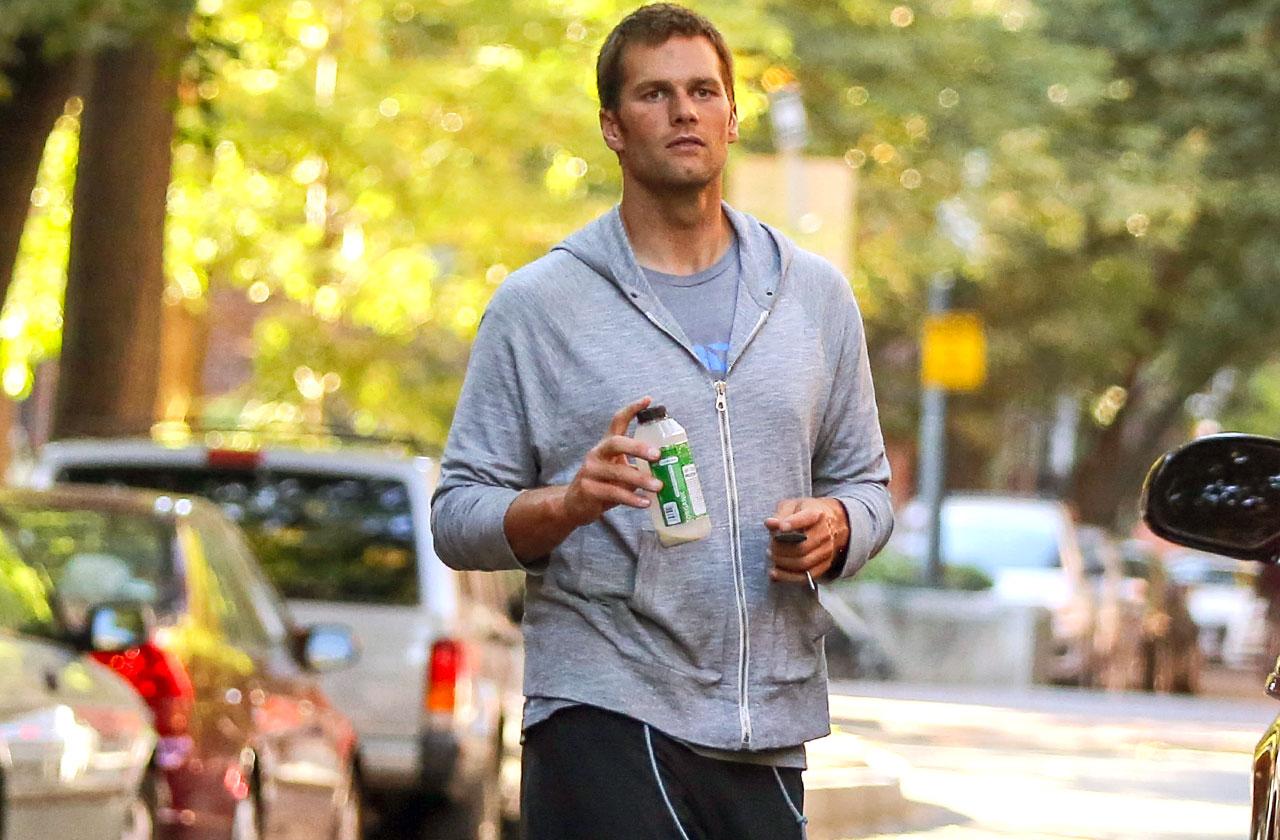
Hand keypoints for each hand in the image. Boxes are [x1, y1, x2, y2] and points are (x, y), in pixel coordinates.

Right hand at [561, 397, 664, 527]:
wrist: (575, 505)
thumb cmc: (604, 485)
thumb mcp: (619, 471)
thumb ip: (637, 467)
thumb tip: (668, 470)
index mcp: (606, 446)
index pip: (617, 421)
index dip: (632, 409)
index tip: (649, 400)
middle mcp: (596, 454)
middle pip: (616, 443)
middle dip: (637, 447)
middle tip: (657, 455)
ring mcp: (590, 471)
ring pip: (618, 472)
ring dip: (641, 479)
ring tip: (658, 486)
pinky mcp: (588, 490)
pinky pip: (614, 493)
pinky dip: (632, 498)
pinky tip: (645, 502)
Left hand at [764, 498, 849, 584]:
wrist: (830, 522)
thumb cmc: (805, 512)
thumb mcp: (792, 506)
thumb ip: (780, 514)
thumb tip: (770, 523)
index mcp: (816, 514)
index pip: (806, 518)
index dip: (793, 523)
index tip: (781, 527)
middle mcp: (825, 533)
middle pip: (802, 547)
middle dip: (781, 549)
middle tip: (770, 547)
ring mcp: (827, 550)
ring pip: (804, 563)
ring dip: (783, 563)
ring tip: (772, 556)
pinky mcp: (824, 564)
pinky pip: (806, 576)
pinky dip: (788, 577)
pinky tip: (775, 572)